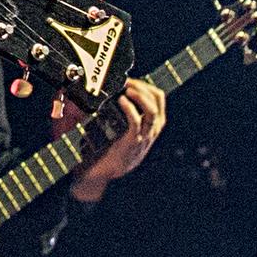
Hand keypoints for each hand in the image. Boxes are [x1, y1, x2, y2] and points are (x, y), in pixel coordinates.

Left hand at [65, 78, 168, 201]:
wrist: (97, 176)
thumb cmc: (103, 151)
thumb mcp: (115, 130)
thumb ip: (115, 114)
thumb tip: (102, 92)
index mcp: (149, 128)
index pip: (159, 100)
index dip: (147, 86)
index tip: (131, 80)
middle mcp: (150, 133)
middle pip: (159, 103)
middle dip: (144, 87)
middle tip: (128, 82)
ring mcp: (143, 139)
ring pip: (153, 112)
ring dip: (141, 96)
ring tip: (128, 88)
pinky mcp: (131, 144)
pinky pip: (136, 123)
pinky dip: (130, 109)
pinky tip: (121, 100)